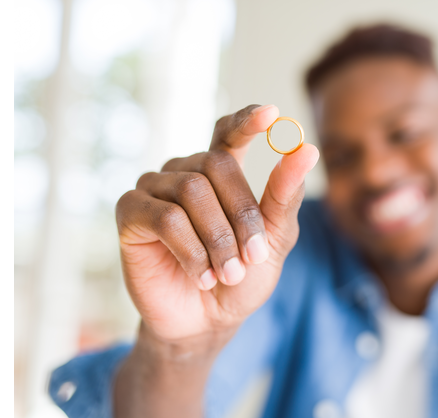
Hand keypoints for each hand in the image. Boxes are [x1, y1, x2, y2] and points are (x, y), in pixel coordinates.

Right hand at [115, 104, 318, 342]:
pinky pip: (165, 218)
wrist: (206, 323)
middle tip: (253, 257)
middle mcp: (184, 172)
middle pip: (215, 165)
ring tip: (227, 273)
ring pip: (190, 191)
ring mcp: (153, 189)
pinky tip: (202, 275)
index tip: (271, 114)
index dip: (247, 121)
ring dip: (218, 239)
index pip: (228, 132)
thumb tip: (308, 149)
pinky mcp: (129, 212)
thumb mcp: (274, 239)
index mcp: (219, 173)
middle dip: (241, 215)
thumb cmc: (241, 277)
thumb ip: (285, 196)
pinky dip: (191, 251)